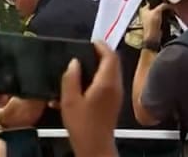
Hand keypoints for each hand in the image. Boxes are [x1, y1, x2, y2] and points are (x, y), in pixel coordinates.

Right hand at [60, 41, 121, 155]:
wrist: (95, 147)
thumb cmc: (82, 125)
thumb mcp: (69, 101)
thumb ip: (71, 78)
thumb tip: (74, 61)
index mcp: (106, 82)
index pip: (110, 56)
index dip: (101, 45)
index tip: (89, 41)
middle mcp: (116, 85)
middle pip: (113, 62)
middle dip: (100, 53)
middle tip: (84, 50)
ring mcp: (117, 94)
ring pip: (112, 71)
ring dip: (100, 64)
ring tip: (83, 64)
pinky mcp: (114, 101)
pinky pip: (110, 81)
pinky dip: (100, 76)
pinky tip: (85, 82)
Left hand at [140, 4, 168, 41]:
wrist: (153, 36)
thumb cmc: (151, 25)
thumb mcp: (157, 11)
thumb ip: (162, 5)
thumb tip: (167, 4)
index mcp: (144, 9)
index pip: (152, 2)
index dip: (158, 1)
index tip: (164, 1)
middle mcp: (146, 14)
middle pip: (156, 7)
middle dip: (162, 7)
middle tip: (167, 6)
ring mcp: (151, 19)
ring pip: (159, 13)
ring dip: (164, 12)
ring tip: (169, 11)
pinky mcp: (155, 24)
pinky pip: (161, 18)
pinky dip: (164, 17)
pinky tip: (168, 17)